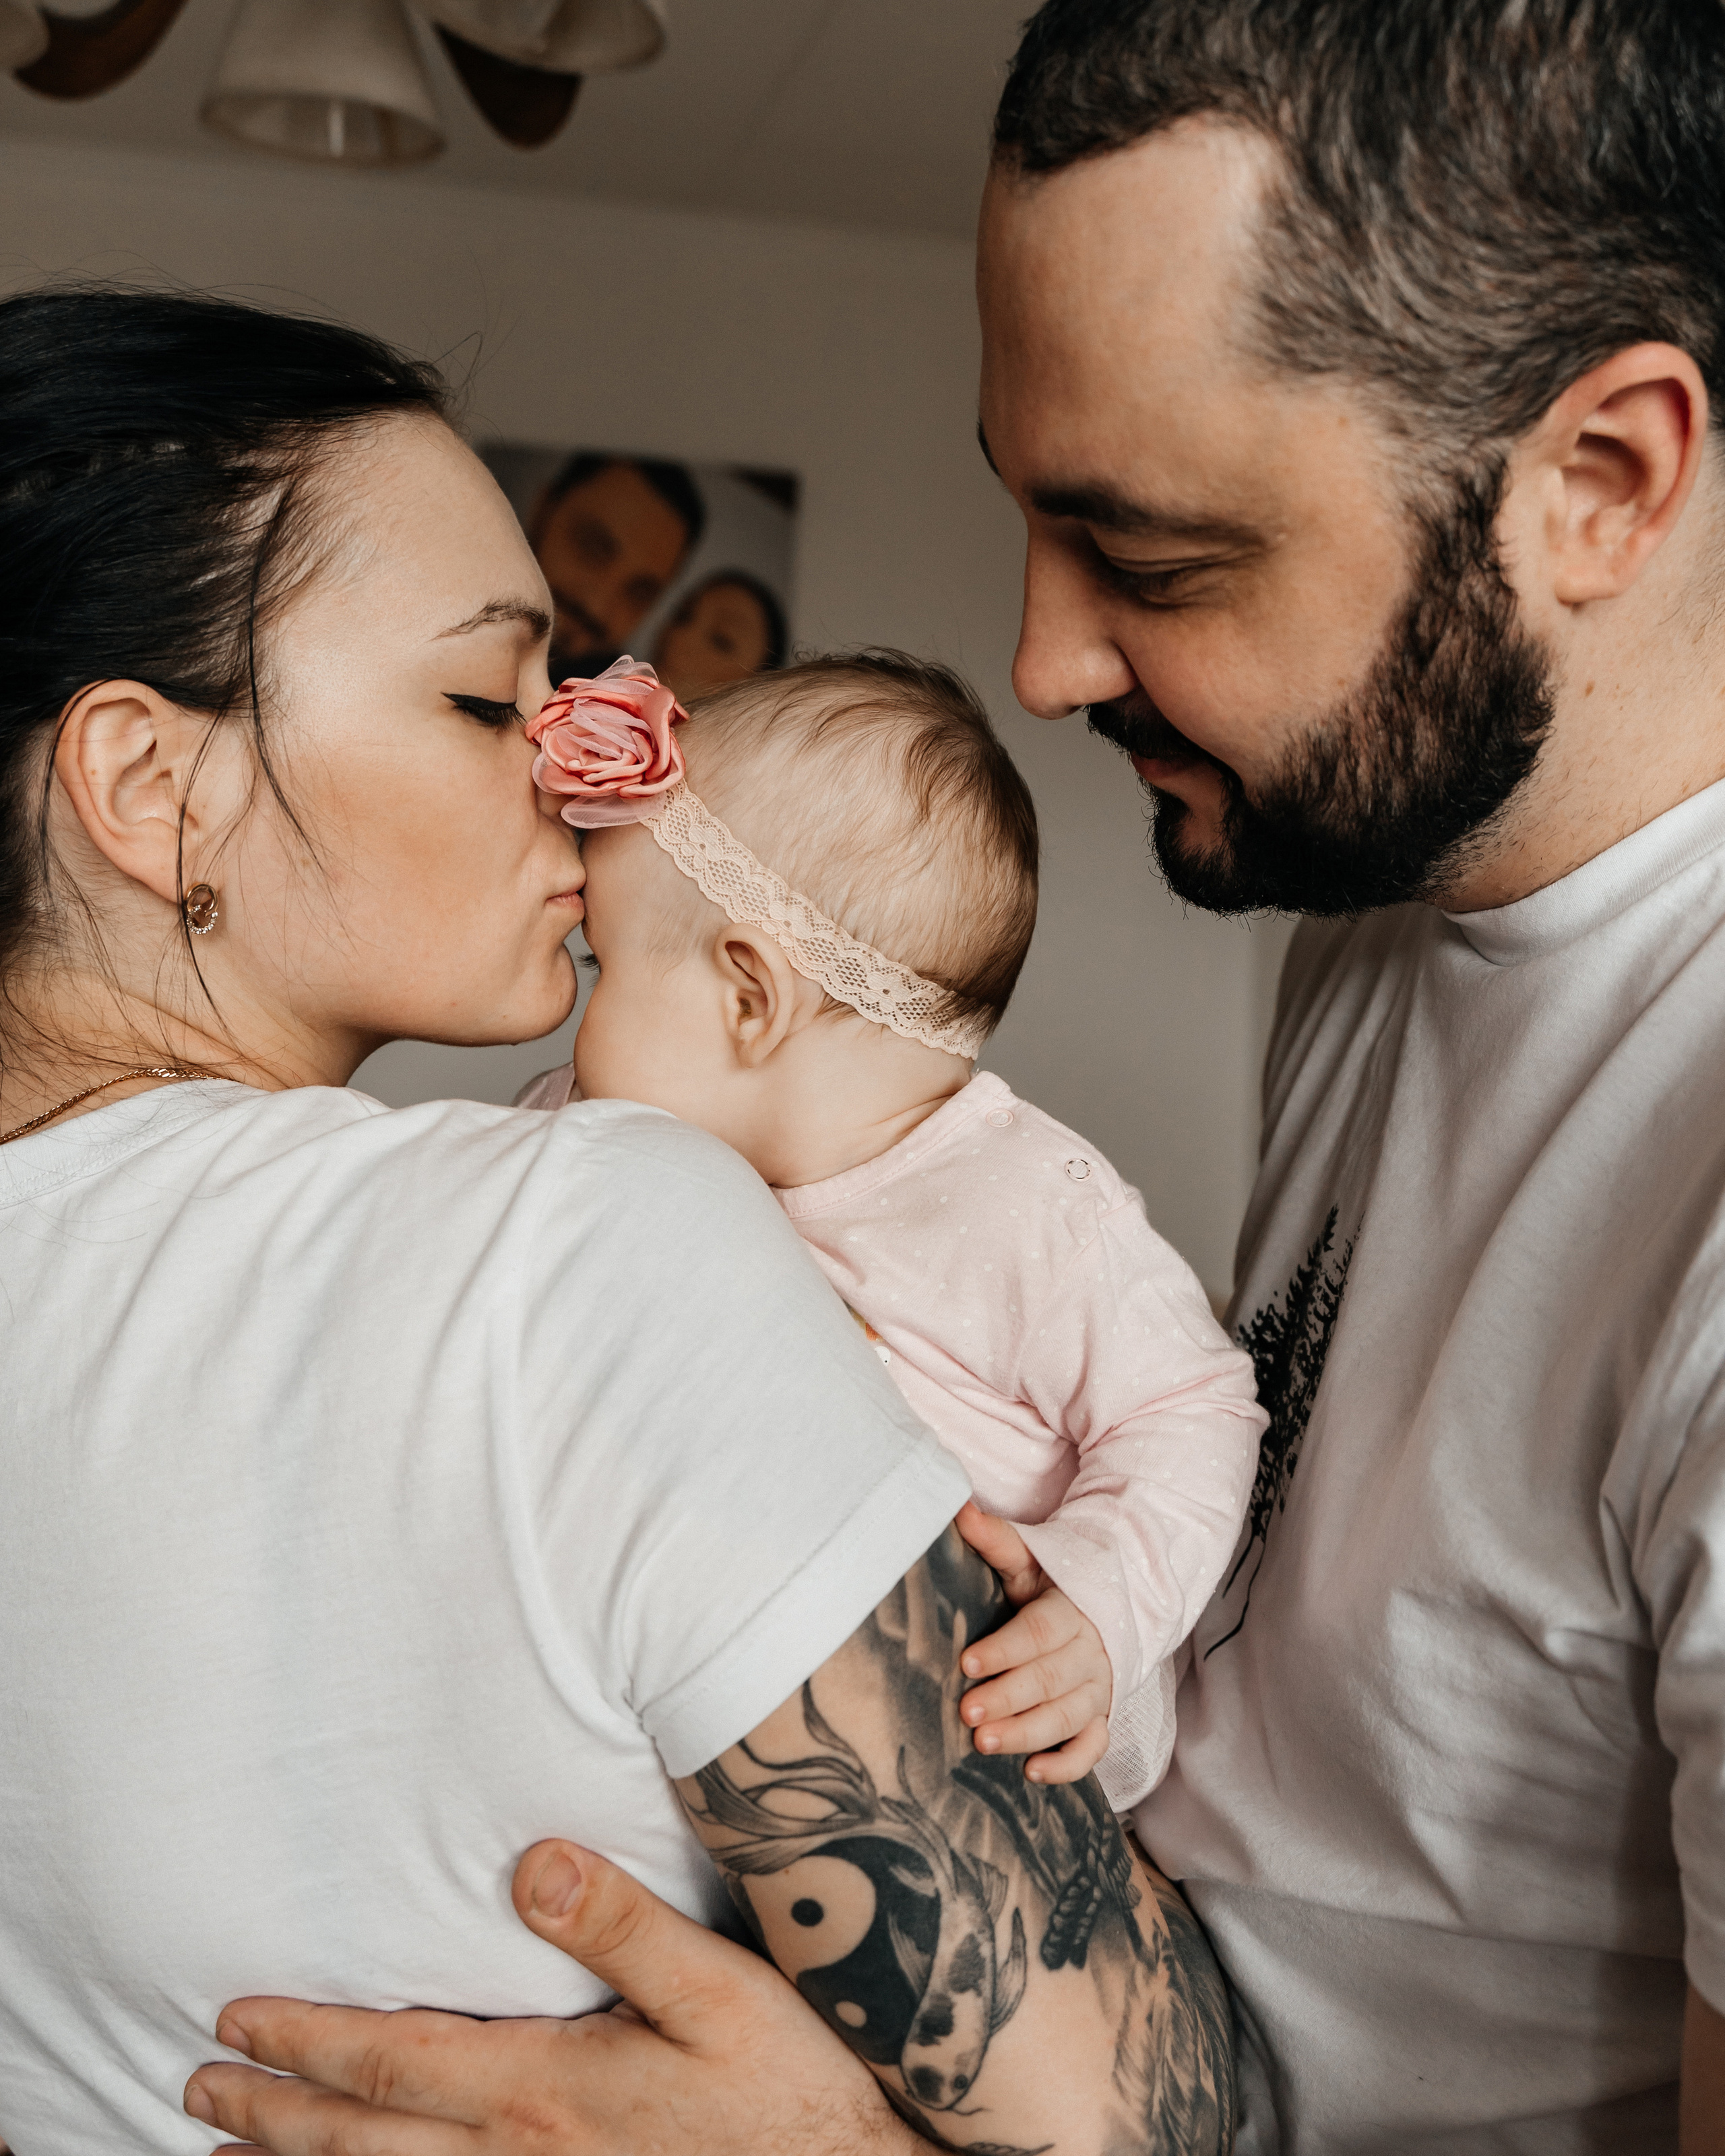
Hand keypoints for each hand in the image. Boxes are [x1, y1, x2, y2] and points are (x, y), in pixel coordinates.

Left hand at [183, 1841, 915, 2155]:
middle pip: (361, 2139)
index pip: (389, 2063)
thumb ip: (624, 1925)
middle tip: (196, 2085)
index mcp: (542, 2087)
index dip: (305, 2039)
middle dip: (271, 2110)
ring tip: (231, 2148)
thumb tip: (534, 1862)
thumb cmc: (787, 2089)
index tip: (233, 2017)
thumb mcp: (719, 1991)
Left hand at [956, 1502, 1112, 1783]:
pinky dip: (1068, 1765)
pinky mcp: (1101, 1717)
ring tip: (984, 1744)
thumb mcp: (1029, 1560)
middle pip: (1051, 1679)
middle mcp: (1091, 1653)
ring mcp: (1099, 1689)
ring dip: (1027, 1733)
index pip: (1038, 1633)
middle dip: (1008, 1698)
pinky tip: (1032, 1773)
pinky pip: (1093, 1748)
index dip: (1004, 1650)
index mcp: (1071, 1611)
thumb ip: (996, 1540)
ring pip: (1068, 1717)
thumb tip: (959, 1507)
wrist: (1107, 1606)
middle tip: (967, 1713)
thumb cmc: (1053, 1585)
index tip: (967, 1662)